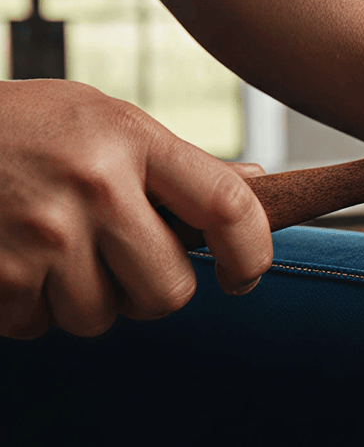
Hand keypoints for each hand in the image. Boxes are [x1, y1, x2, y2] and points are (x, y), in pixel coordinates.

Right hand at [0, 80, 272, 339]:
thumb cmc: (21, 127)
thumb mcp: (102, 120)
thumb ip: (174, 162)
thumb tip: (256, 181)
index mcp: (131, 139)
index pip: (230, 208)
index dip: (253, 255)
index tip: (242, 276)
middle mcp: (94, 185)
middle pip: (169, 292)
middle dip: (150, 293)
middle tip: (121, 265)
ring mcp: (43, 232)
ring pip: (102, 318)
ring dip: (84, 302)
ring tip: (54, 254)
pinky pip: (39, 326)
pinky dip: (29, 308)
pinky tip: (13, 262)